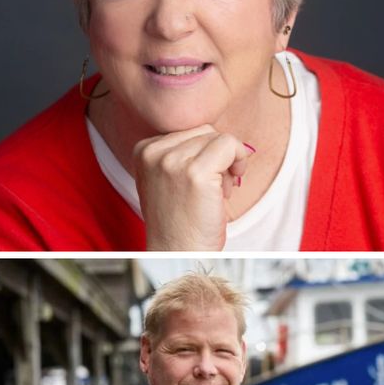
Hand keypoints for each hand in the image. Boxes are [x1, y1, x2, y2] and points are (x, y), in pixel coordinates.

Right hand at [133, 126, 252, 250]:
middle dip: (218, 157)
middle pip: (205, 132)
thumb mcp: (171, 178)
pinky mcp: (195, 173)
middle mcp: (154, 152)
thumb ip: (186, 153)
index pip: (189, 132)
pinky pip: (230, 145)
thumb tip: (224, 136)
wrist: (178, 252)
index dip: (206, 155)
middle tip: (214, 188)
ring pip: (219, 138)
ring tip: (216, 192)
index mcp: (144, 150)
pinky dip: (240, 160)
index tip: (204, 181)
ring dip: (228, 163)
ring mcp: (172, 161)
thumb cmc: (181, 221)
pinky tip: (228, 188)